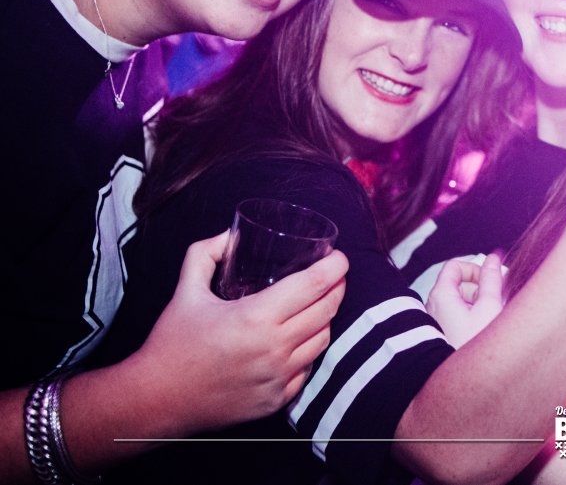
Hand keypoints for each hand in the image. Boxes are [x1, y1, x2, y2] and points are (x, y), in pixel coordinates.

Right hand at [131, 231, 346, 434]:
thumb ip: (205, 254)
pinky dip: (309, 350)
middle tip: (335, 276)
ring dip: (326, 318)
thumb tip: (230, 234)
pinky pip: (308, 368)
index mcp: (255, 318)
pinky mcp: (277, 400)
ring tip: (319, 304)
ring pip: (323, 339)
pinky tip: (302, 338)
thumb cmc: (171, 343)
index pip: (314, 286)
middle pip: (327, 311)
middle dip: (337, 288)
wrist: (156, 401)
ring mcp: (278, 378)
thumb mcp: (186, 290)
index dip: (335, 267)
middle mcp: (273, 349)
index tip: (339, 258)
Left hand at [426, 254, 504, 347]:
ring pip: (459, 302)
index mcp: (441, 295)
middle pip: (458, 284)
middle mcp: (434, 307)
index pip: (455, 266)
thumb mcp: (490, 307)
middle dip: (480, 288)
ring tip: (493, 317)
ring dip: (478, 304)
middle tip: (498, 299)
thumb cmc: (474, 346)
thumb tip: (494, 259)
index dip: (475, 268)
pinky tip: (485, 330)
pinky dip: (472, 317)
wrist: (463, 385)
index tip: (492, 280)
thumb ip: (492, 279)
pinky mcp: (443, 335)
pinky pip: (457, 317)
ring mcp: (437, 322)